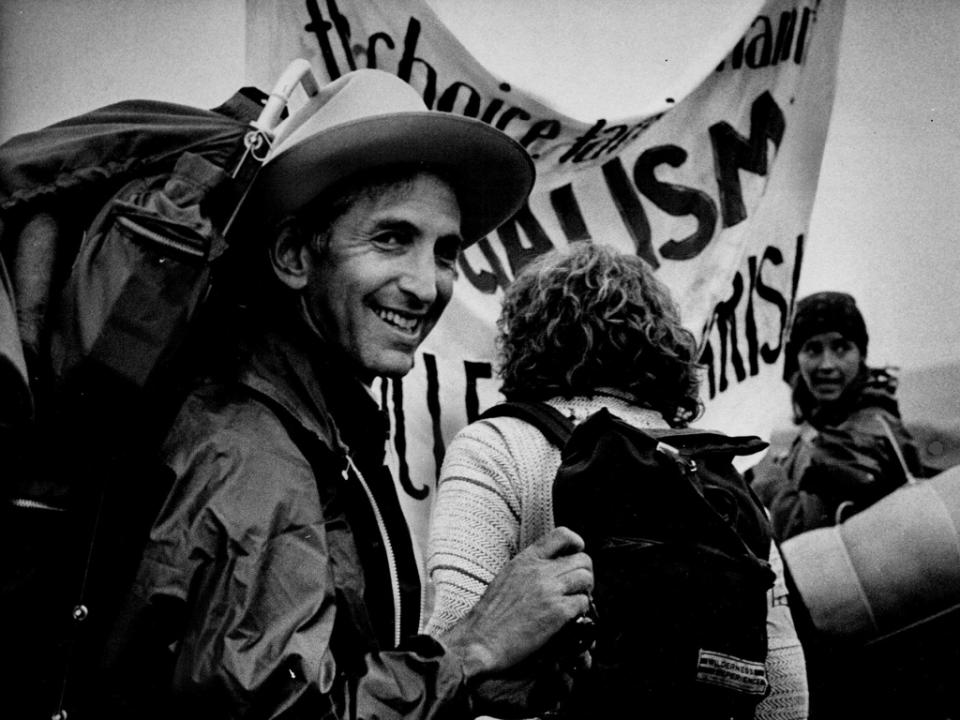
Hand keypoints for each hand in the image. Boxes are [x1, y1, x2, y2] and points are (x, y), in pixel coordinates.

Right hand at [442, 526, 593, 680]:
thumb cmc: (490, 616)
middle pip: (583, 560)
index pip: (562, 535)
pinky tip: (570, 619)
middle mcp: (539, 570)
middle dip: (584, 574)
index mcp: (525, 559)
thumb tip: (551, 570)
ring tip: (574, 603)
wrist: (480, 641)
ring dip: (585, 592)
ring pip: (586, 579)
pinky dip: (581, 611)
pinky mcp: (557, 612)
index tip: (575, 556)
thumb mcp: (506, 578)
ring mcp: (550, 590)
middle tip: (576, 589)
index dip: (576, 544)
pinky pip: (583, 603)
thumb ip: (529, 569)